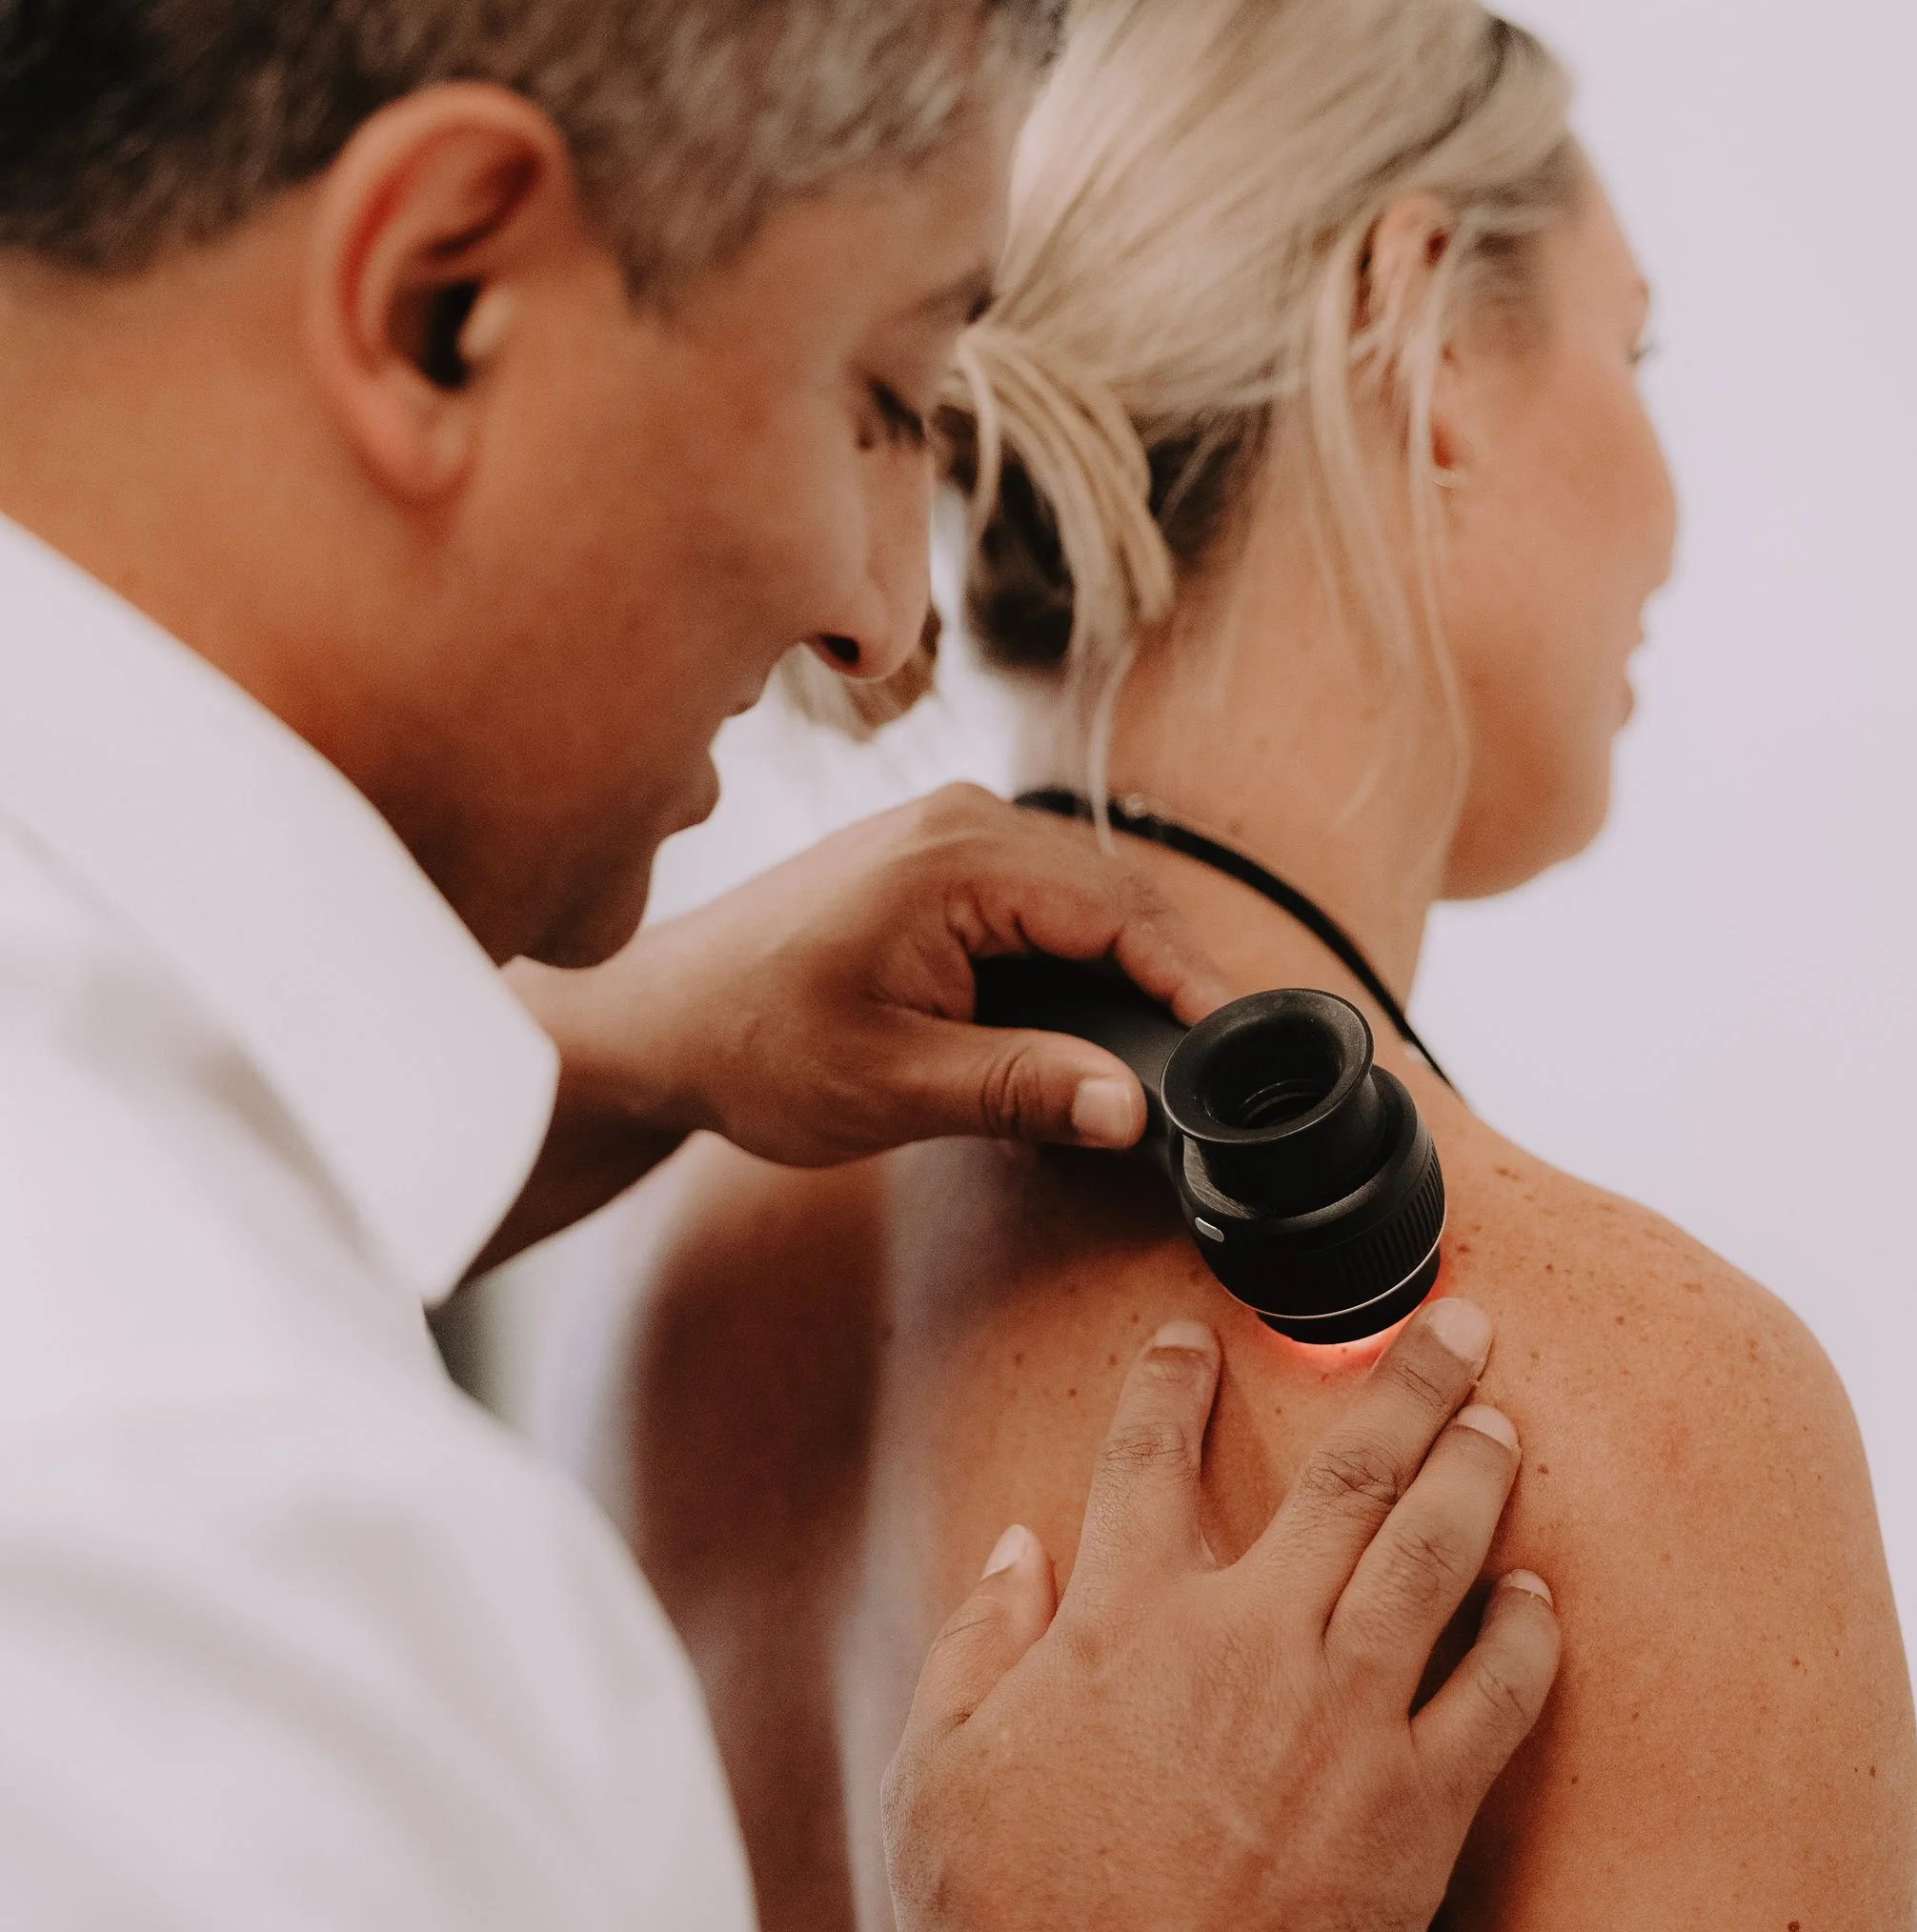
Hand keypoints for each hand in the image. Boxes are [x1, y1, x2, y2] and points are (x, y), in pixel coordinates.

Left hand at [487, 786, 1232, 1261]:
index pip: (1122, 912)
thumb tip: (1133, 1109)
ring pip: (1089, 902)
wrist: (658, 1021)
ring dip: (1131, 973)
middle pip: (1120, 899)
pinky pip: (1047, 905)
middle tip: (1223, 1073)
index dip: (1194, 984)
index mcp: (957, 859)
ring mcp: (951, 834)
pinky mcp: (941, 862)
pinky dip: (1083, 963)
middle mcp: (963, 822)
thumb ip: (1020, 1090)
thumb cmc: (752, 1046)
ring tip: (1172, 1060)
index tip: (1242, 1051)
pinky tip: (1093, 1032)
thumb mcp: (892, 1085)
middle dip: (1175, 980)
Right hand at [829, 1297, 1559, 1931]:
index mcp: (1122, 1621)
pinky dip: (1524, 1634)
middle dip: (1408, 1378)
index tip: (1195, 1334)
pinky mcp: (1416, 1812)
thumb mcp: (942, 1772)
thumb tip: (1018, 1553)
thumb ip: (980, 1642)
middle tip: (1456, 1320)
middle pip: (1348, 1469)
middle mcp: (1246, 1642)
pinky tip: (1536, 1595)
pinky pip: (1498, 1696)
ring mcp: (1345, 1721)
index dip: (1172, 1378)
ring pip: (1438, 1553)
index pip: (1150, 1454)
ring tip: (1502, 1421)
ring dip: (1476, 1472)